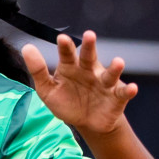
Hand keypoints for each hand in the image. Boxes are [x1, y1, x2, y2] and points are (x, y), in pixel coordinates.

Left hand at [21, 30, 136, 134]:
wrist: (86, 123)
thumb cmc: (67, 102)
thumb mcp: (48, 89)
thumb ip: (38, 70)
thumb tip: (26, 47)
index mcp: (71, 67)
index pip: (67, 54)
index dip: (66, 47)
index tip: (62, 39)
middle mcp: (89, 71)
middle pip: (89, 57)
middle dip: (90, 46)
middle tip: (89, 35)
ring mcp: (104, 83)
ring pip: (110, 73)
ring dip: (114, 68)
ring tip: (118, 62)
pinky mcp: (116, 97)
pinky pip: (123, 93)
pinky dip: (128, 91)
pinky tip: (132, 88)